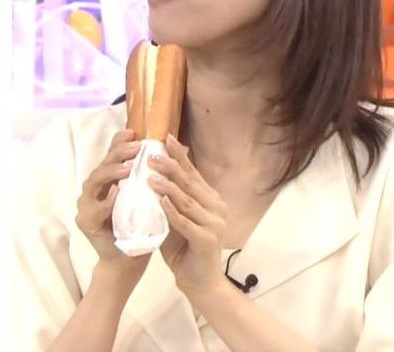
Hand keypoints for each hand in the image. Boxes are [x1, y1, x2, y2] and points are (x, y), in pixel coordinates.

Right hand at [76, 129, 151, 278]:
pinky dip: (106, 201)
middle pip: (103, 164)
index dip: (120, 142)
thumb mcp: (149, 194)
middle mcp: (94, 188)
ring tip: (128, 167)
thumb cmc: (141, 224)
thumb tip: (177, 146)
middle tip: (136, 147)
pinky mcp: (86, 222)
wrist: (129, 260)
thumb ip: (153, 172)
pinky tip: (116, 193)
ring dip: (112, 173)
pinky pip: (96, 209)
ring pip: (95, 182)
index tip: (134, 132)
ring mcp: (87, 204)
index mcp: (108, 178)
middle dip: (119, 154)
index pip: (112, 154)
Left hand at [147, 133, 227, 296]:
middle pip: (189, 182)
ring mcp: (214, 223)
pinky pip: (185, 222)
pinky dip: (172, 211)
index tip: (165, 138)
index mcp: (210, 198)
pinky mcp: (207, 240)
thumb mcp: (177, 217)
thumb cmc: (185, 247)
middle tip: (151, 155)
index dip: (179, 155)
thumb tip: (153, 172)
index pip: (192, 173)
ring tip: (150, 175)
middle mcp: (216, 206)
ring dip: (168, 186)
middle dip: (170, 166)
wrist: (200, 282)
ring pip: (187, 200)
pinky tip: (160, 201)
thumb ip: (171, 198)